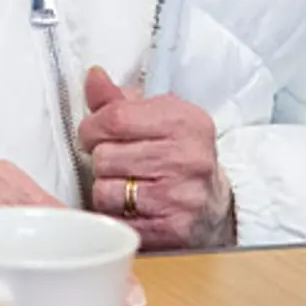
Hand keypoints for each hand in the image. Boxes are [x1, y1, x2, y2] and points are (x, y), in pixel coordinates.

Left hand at [79, 68, 235, 249]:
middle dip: (101, 160)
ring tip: (125, 185)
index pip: (114, 118)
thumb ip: (119, 100)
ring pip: (105, 191)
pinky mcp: (172, 230)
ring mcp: (181, 197)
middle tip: (115, 163)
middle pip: (105, 156)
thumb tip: (93, 76)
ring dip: (106, 190)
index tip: (92, 134)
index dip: (91, 127)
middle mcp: (187, 158)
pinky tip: (132, 207)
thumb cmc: (178, 154)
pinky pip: (116, 221)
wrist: (215, 204)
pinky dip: (116, 215)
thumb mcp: (158, 117)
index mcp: (184, 121)